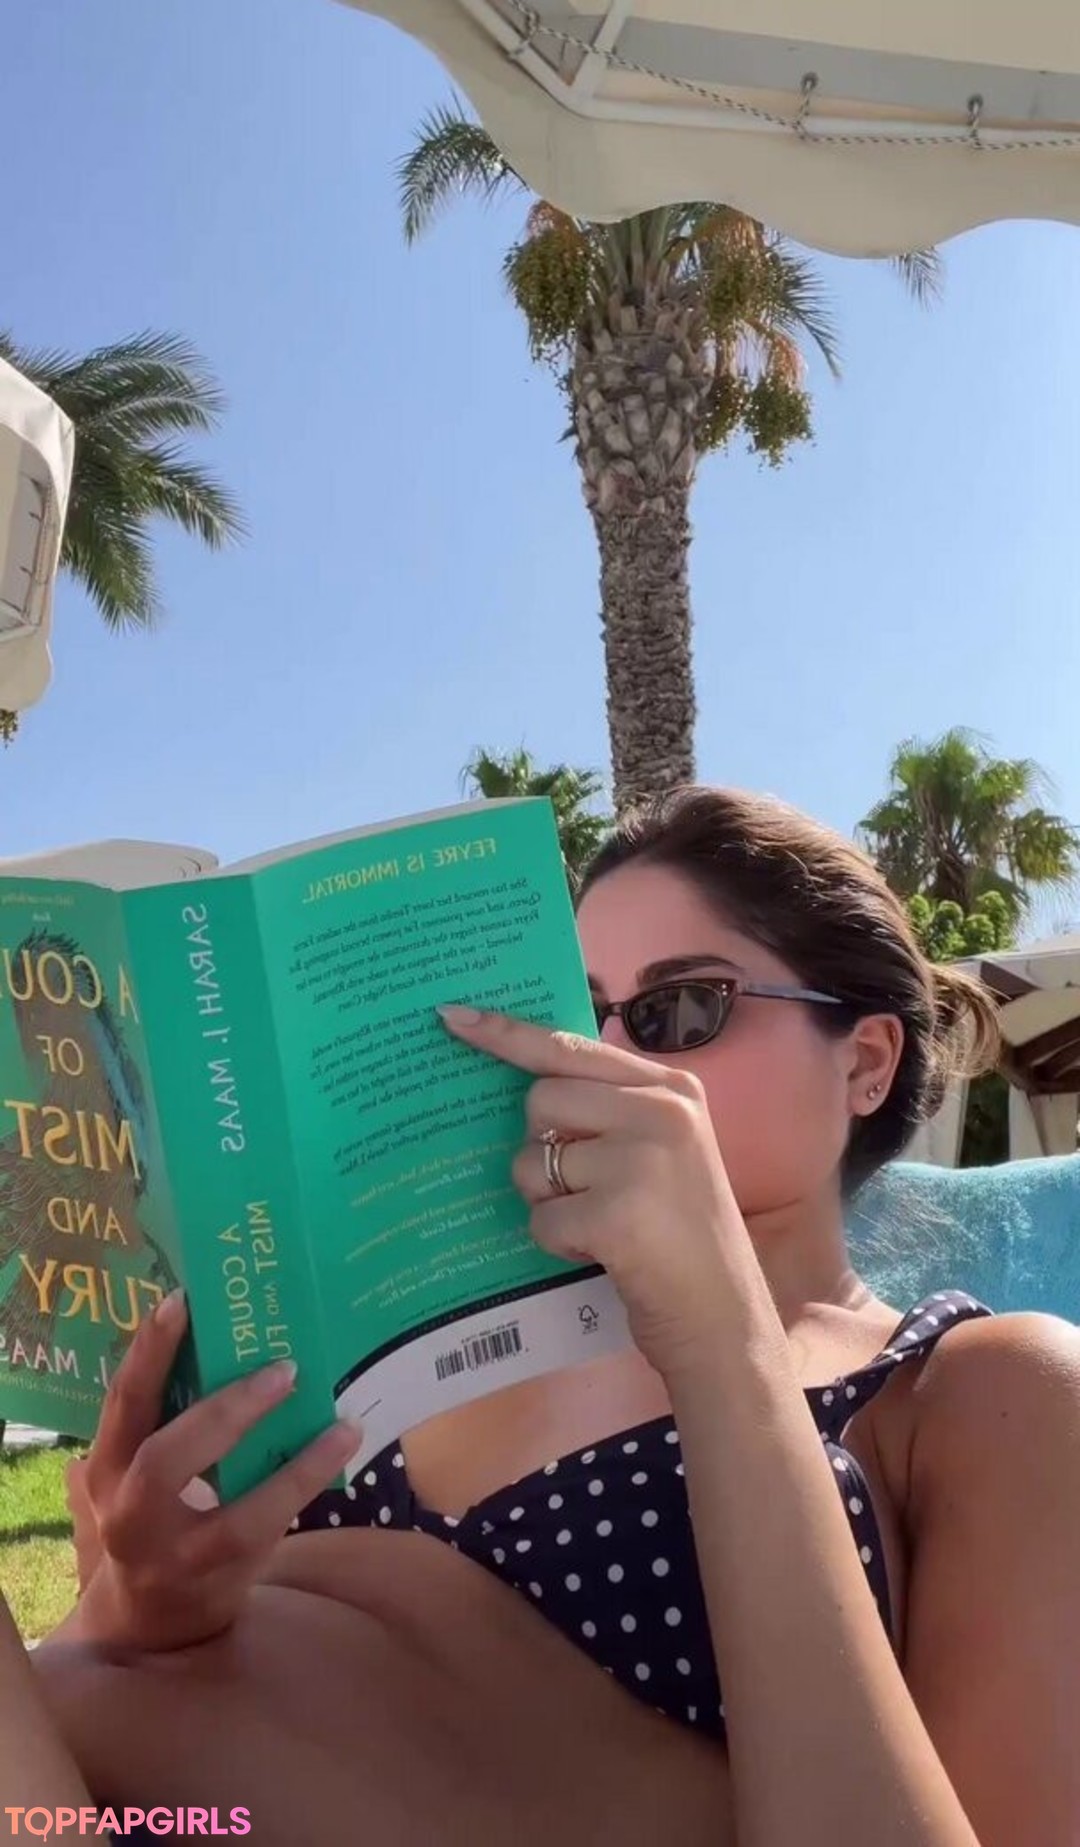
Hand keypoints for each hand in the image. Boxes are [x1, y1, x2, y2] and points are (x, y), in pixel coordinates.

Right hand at [68, 1290, 360, 1651]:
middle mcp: (129, 1511)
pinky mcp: (220, 1572)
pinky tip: (343, 1437)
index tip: (180, 1298)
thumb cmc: (157, 1513)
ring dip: (285, 1454)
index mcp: (107, 1467)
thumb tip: (230, 1332)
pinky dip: (308, 1474)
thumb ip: (168, 1414)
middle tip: (281, 1366)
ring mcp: (175, 1552)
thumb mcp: (140, 1467)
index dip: (148, 1350)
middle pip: (164, 1457)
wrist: (152, 1616)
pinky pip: (268, 1521)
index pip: (122, 1402)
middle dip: (223, 1409)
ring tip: (317, 1397)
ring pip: (226, 1504)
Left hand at [439, 1005, 755, 1378]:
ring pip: (532, 1159)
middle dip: (541, 1147)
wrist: (726, 1320)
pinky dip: (558, 1243)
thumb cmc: (684, 1238)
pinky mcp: (617, 1212)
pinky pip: (541, 1217)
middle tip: (585, 1187)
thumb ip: (612, 1110)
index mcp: (672, 1088)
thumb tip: (529, 1086)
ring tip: (602, 1223)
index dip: (507, 1033)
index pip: (571, 1046)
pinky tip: (603, 1252)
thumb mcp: (665, 1152)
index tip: (452, 1016)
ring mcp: (641, 1160)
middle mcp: (662, 1111)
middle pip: (540, 1100)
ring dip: (549, 1200)